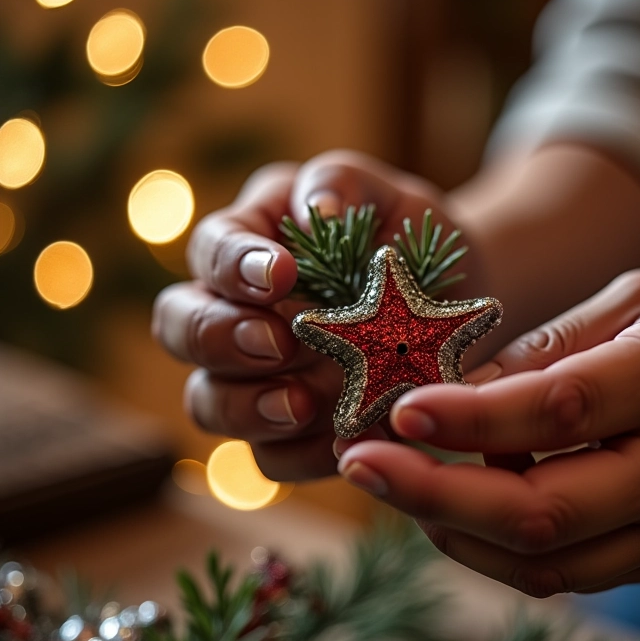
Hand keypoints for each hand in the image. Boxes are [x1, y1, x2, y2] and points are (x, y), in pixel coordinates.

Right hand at [152, 150, 468, 480]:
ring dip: (245, 407)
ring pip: (208, 402)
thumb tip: (317, 210)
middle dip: (219, 339)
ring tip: (299, 405)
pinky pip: (271, 457)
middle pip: (180, 329)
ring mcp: (258, 378)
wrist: (458, 301)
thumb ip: (342, 184)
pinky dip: (299, 454)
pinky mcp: (290, 431)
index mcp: (250, 246)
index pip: (211, 248)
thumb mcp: (387, 195)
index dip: (232, 265)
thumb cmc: (410, 238)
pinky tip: (341, 443)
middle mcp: (238, 313)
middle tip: (277, 344)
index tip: (282, 275)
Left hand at [336, 259, 639, 595]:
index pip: (561, 411)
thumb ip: (546, 350)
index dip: (471, 419)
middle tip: (362, 465)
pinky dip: (497, 548)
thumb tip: (454, 391)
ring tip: (396, 482)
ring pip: (549, 562)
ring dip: (455, 530)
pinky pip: (571, 571)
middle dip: (435, 496)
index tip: (398, 410)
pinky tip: (456, 509)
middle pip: (544, 512)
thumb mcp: (634, 298)